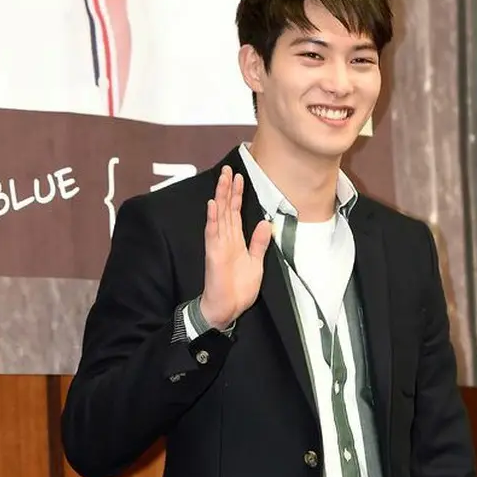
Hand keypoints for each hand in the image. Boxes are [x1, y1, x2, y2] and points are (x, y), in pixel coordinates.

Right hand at [199, 165, 272, 328]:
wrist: (228, 308)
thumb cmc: (239, 289)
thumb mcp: (256, 263)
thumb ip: (258, 243)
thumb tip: (264, 223)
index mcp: (236, 240)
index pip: (235, 213)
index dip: (237, 195)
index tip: (239, 177)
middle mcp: (225, 239)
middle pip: (226, 209)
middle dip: (227, 189)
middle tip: (229, 169)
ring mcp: (218, 245)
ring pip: (219, 216)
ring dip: (220, 197)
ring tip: (222, 179)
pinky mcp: (213, 254)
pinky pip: (212, 233)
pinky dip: (212, 219)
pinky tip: (212, 205)